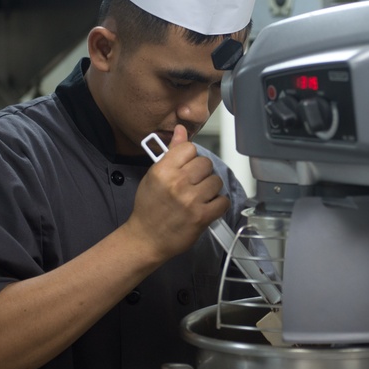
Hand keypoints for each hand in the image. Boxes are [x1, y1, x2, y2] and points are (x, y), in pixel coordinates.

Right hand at [126, 125, 229, 261]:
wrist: (146, 238)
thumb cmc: (149, 207)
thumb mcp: (154, 176)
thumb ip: (171, 152)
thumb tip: (181, 130)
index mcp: (163, 170)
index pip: (190, 148)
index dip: (190, 158)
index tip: (186, 167)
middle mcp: (177, 183)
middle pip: (206, 163)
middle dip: (202, 173)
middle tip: (194, 184)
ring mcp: (191, 200)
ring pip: (216, 181)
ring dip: (211, 189)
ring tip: (199, 196)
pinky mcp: (202, 217)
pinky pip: (223, 201)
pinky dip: (218, 204)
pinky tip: (207, 206)